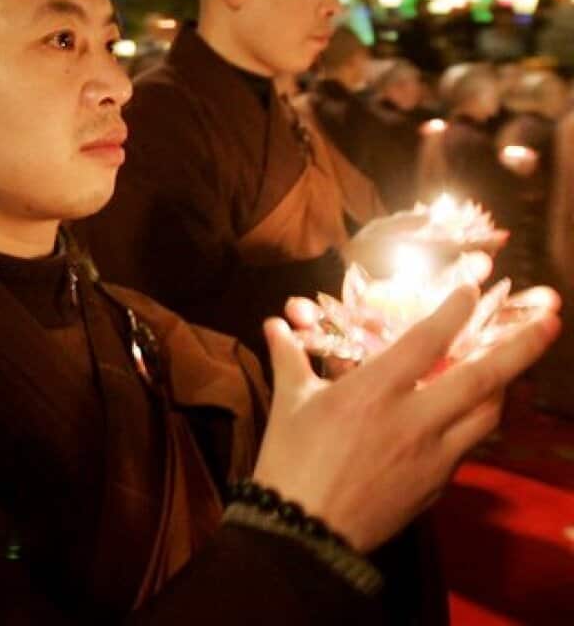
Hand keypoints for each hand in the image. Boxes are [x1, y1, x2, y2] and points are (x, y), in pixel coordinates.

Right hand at [254, 285, 559, 552]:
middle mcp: (414, 418)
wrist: (304, 530)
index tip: (474, 290)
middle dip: (521, 346)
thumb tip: (274, 325)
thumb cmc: (290, 460)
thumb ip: (290, 359)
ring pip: (487, 414)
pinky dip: (476, 423)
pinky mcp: (437, 483)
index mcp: (373, 391)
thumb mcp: (289, 404)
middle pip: (482, 376)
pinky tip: (473, 415)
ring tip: (515, 368)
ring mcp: (433, 454)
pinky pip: (468, 446)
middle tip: (551, 320)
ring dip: (505, 386)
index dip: (455, 310)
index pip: (427, 340)